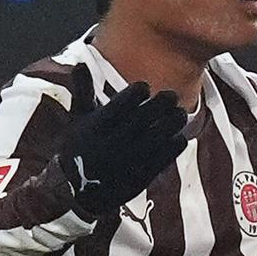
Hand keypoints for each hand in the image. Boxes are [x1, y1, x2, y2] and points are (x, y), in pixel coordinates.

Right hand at [56, 81, 188, 213]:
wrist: (77, 192)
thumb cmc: (78, 149)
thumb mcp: (77, 120)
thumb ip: (83, 92)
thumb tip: (80, 63)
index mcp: (95, 128)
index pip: (121, 104)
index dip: (136, 93)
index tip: (144, 87)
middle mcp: (112, 143)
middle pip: (143, 118)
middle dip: (160, 104)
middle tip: (170, 95)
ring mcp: (127, 161)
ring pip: (157, 136)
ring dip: (172, 122)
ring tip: (179, 113)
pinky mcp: (139, 177)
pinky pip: (163, 158)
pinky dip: (174, 145)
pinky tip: (179, 136)